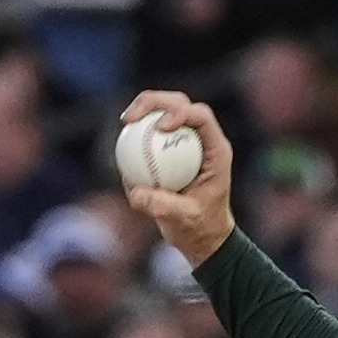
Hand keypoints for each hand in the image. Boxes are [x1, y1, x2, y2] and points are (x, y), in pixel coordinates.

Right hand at [118, 89, 240, 264]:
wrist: (201, 236)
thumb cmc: (199, 228)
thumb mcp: (183, 219)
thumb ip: (161, 205)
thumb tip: (135, 191)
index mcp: (216, 150)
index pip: (201, 116)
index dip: (179, 112)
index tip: (160, 127)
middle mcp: (202, 140)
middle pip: (180, 104)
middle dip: (155, 101)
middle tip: (131, 118)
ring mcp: (186, 142)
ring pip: (164, 113)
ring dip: (144, 110)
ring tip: (126, 122)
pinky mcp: (169, 150)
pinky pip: (151, 134)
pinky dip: (137, 133)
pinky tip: (122, 138)